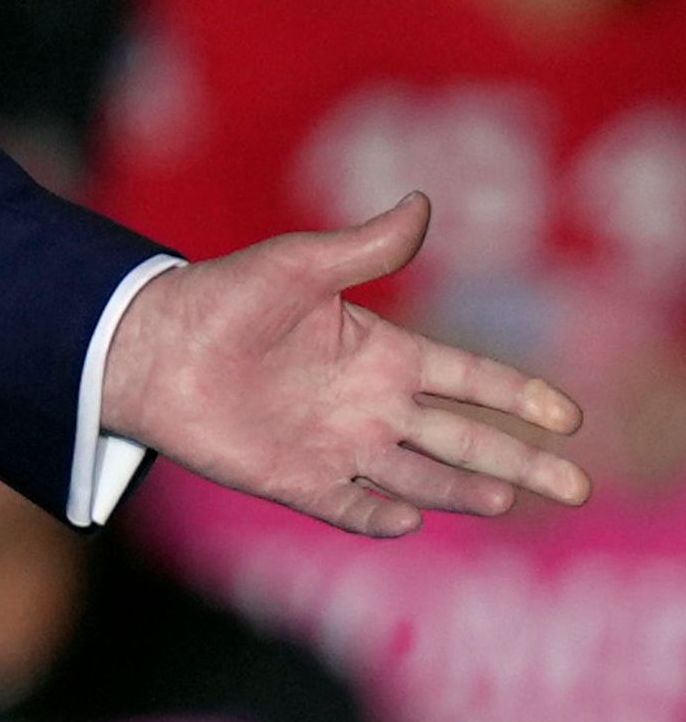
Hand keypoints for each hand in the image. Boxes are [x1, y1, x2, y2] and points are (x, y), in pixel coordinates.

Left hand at [101, 192, 591, 536]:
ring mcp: (337, 447)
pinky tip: (409, 520)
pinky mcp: (296, 481)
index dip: (519, 396)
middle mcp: (371, 406)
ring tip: (506, 498)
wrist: (146, 346)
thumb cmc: (221, 297)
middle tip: (576, 485)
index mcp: (382, 353)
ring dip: (462, 490)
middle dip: (521, 460)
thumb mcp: (298, 264)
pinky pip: (350, 508)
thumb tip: (421, 201)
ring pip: (420, 477)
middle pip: (464, 439)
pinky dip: (380, 517)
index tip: (568, 416)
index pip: (469, 378)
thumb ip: (365, 247)